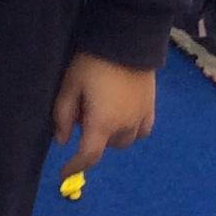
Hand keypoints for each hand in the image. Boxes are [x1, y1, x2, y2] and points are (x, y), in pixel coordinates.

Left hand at [51, 52, 154, 178]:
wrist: (128, 41)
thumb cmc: (92, 63)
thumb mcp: (70, 85)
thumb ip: (64, 115)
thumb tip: (62, 141)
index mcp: (103, 124)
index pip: (88, 156)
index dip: (74, 167)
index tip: (63, 173)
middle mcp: (125, 127)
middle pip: (106, 145)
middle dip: (92, 137)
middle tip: (83, 113)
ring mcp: (142, 118)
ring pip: (124, 140)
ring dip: (111, 134)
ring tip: (101, 109)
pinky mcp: (152, 108)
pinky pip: (141, 130)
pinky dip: (129, 129)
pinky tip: (121, 114)